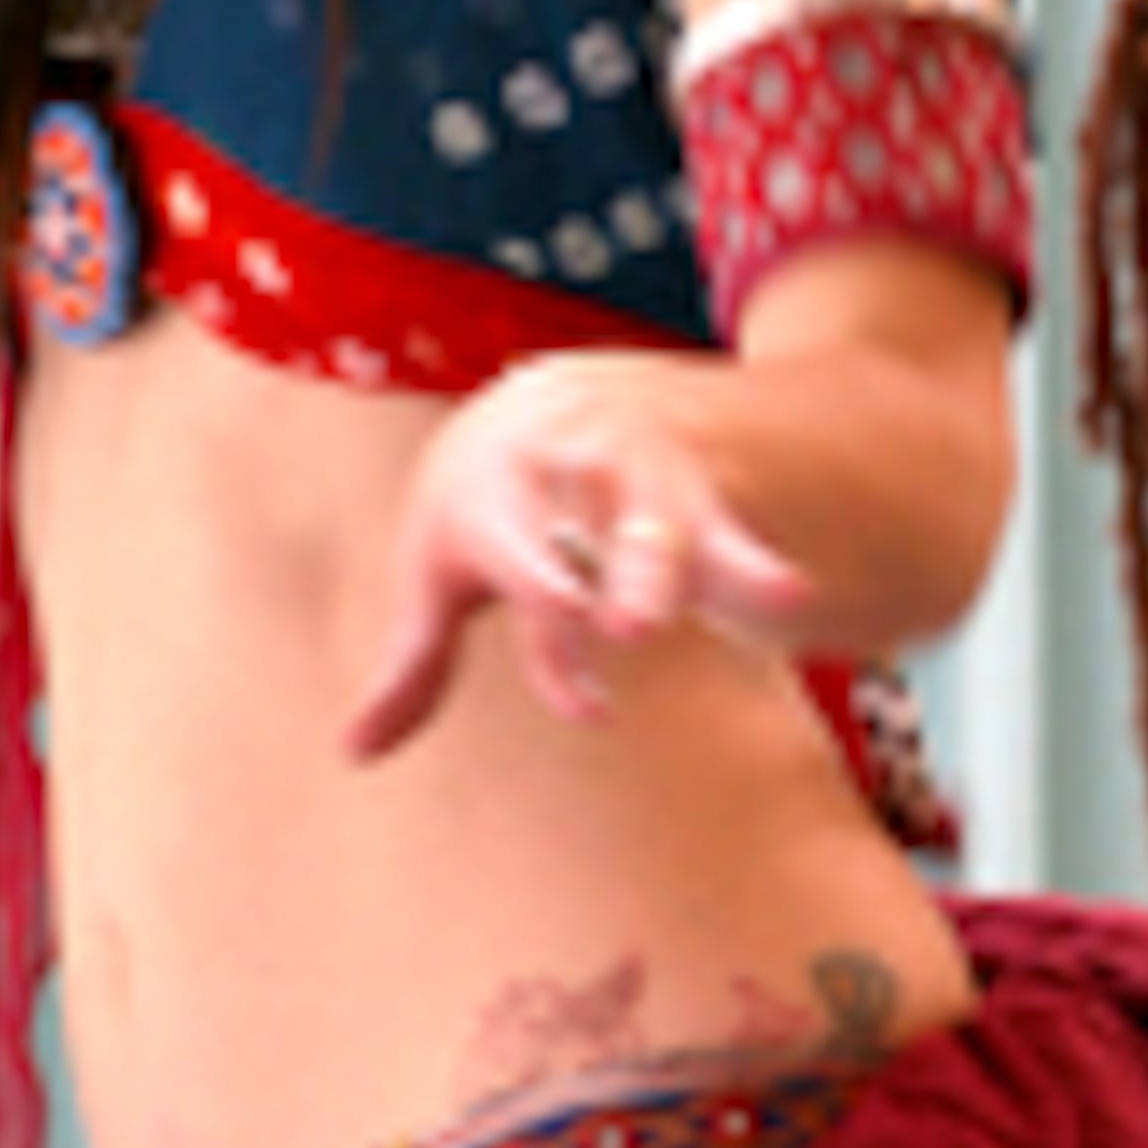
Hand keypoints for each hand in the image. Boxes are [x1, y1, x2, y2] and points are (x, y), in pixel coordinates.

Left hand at [343, 369, 816, 759]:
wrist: (544, 396)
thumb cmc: (479, 511)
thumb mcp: (439, 571)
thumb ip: (413, 663)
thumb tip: (354, 752)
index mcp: (497, 490)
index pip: (523, 561)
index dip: (553, 624)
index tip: (589, 705)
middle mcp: (571, 472)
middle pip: (603, 524)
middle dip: (627, 573)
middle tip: (637, 624)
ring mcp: (639, 476)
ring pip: (669, 517)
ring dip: (698, 562)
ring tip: (762, 606)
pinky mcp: (698, 491)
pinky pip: (730, 530)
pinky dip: (758, 563)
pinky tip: (792, 595)